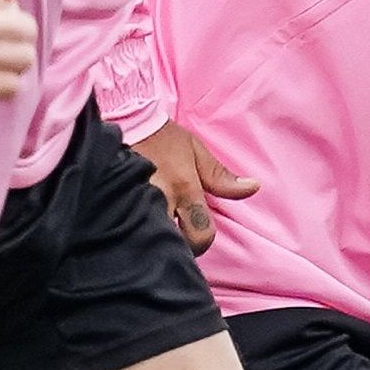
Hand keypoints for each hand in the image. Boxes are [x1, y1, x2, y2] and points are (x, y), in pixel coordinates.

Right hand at [129, 119, 257, 251]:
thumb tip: (254, 187)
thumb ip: (221, 177)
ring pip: (148, 241)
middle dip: (174, 249)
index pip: (201, 234)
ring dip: (154, 243)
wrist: (123, 120)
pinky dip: (132, 233)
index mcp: (184, 189)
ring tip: (154, 237)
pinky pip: (126, 229)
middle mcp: (161, 200)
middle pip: (172, 246)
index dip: (202, 242)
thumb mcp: (195, 152)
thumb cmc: (162, 138)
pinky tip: (133, 229)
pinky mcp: (115, 202)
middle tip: (173, 242)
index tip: (196, 237)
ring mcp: (134, 203)